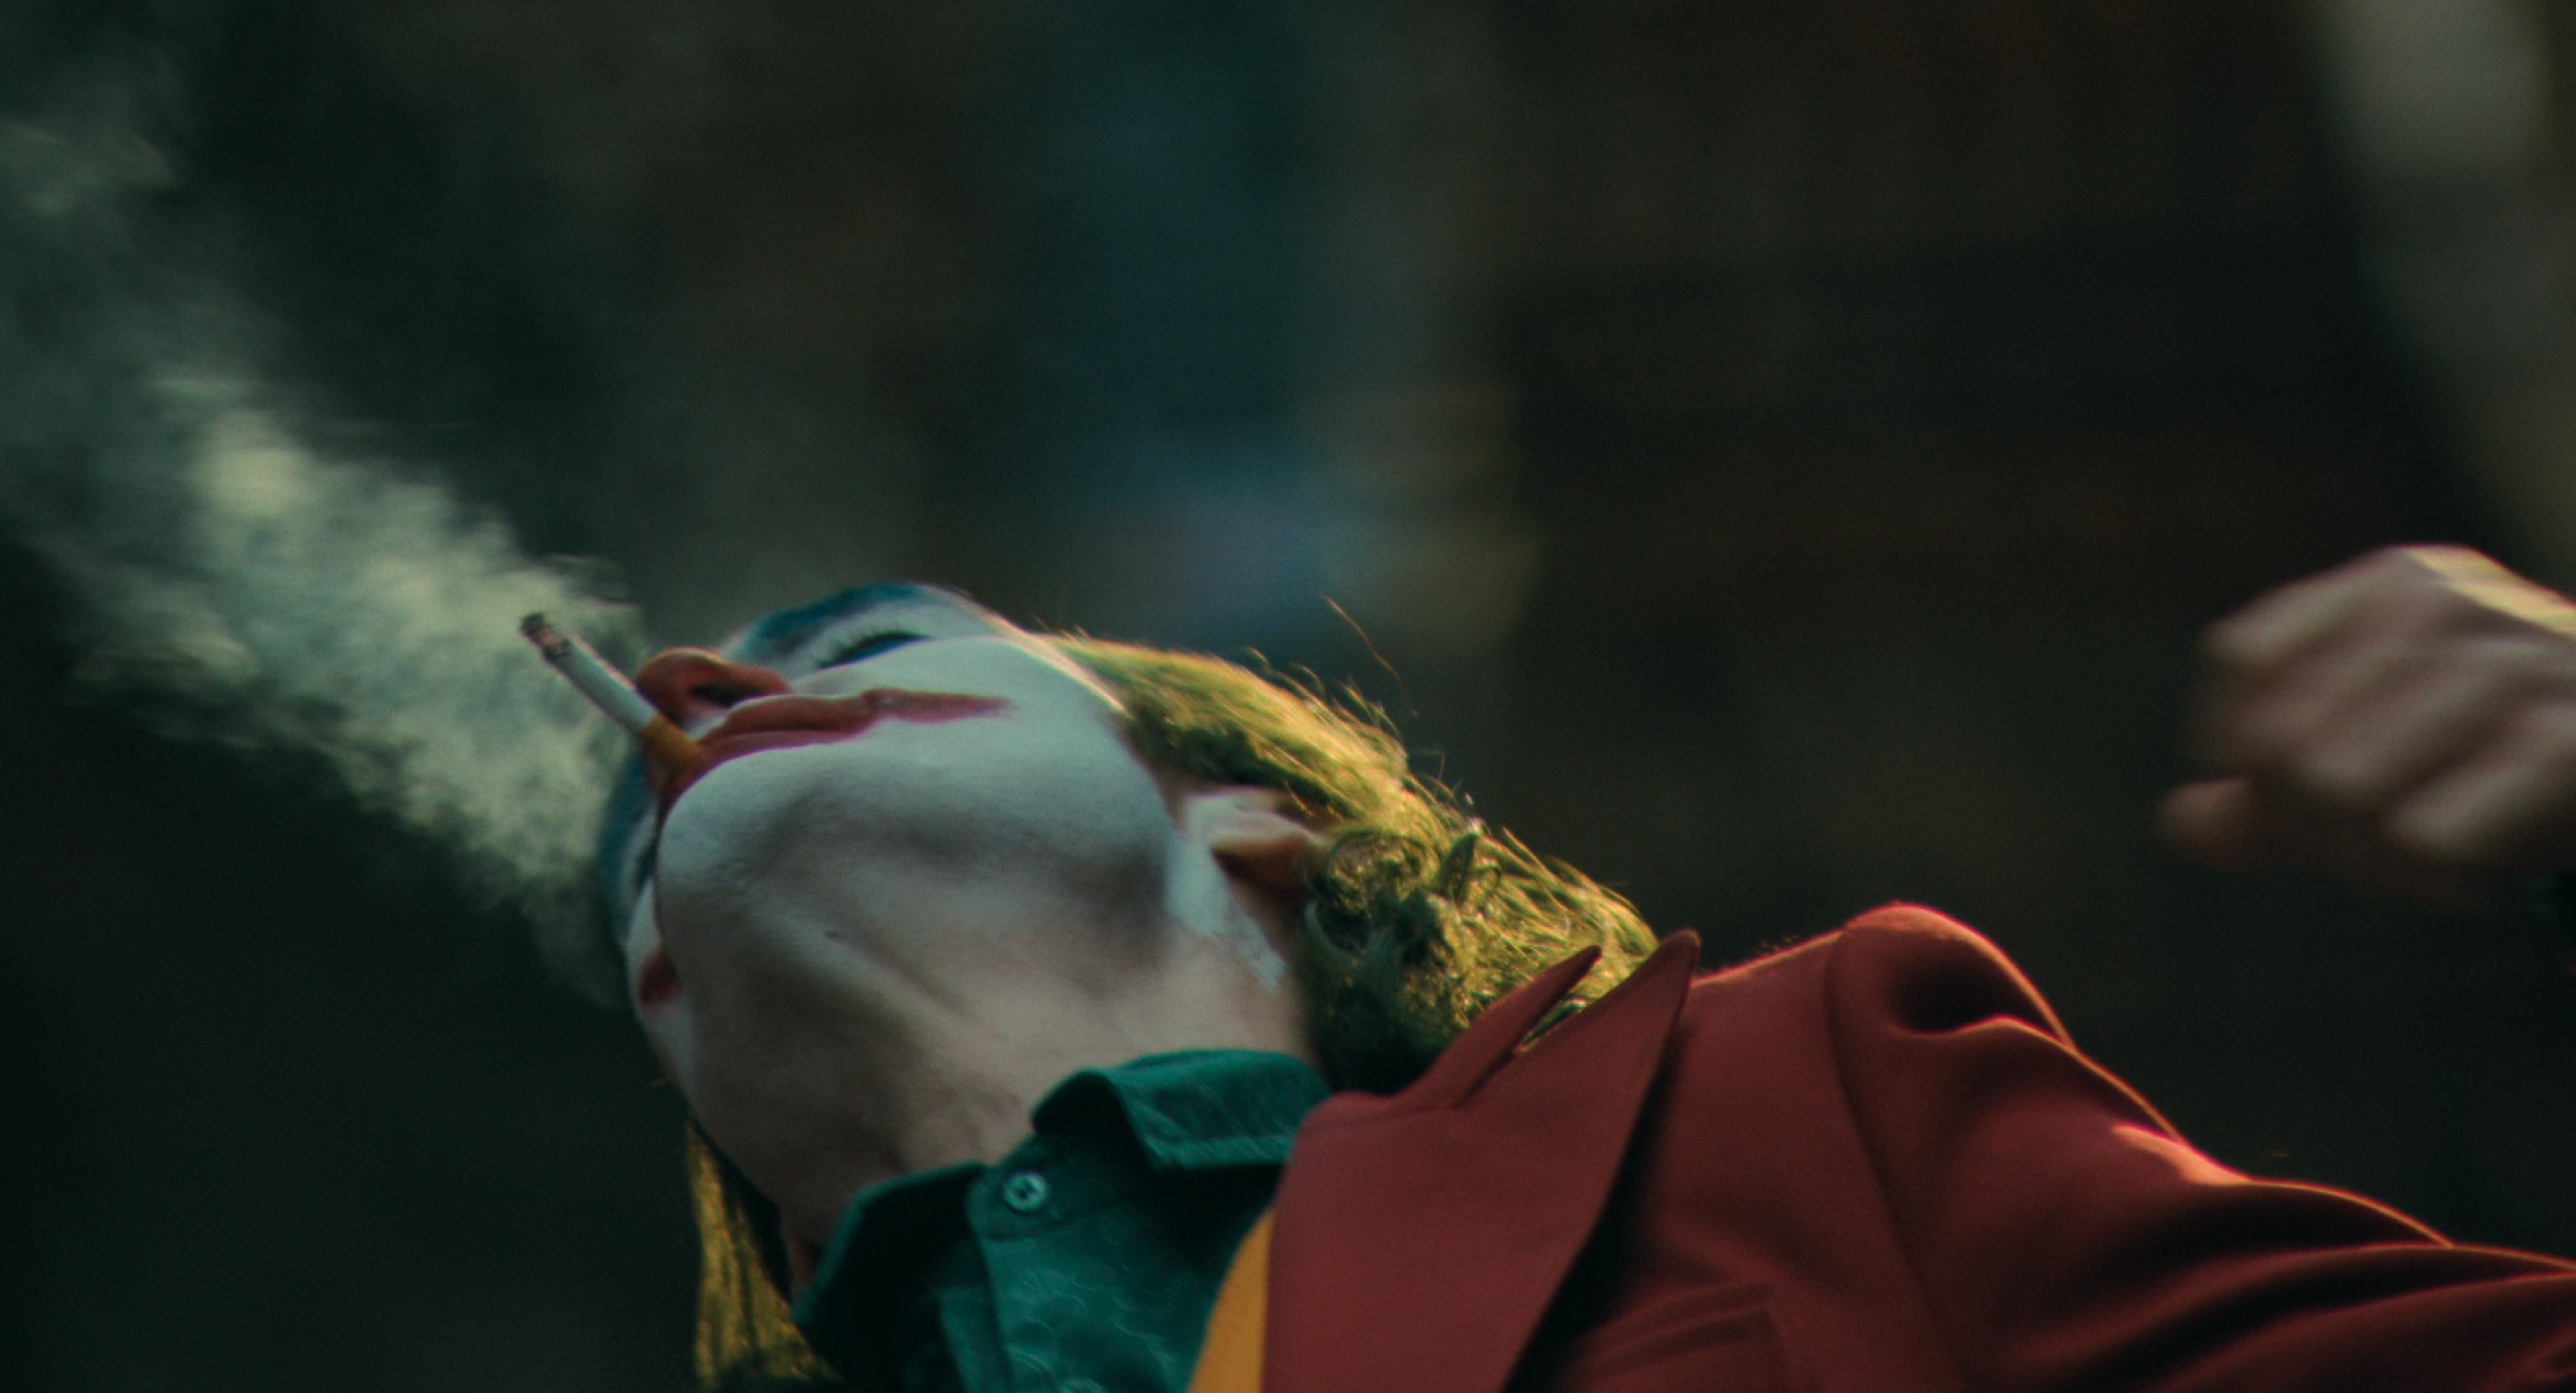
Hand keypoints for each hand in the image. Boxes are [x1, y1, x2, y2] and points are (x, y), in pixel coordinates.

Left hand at [2162, 545, 2575, 909]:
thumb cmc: (2500, 760)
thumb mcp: (2378, 757)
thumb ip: (2270, 791)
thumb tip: (2181, 825)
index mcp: (2394, 586)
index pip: (2242, 654)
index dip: (2236, 744)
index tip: (2269, 794)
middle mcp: (2452, 604)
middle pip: (2283, 741)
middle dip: (2308, 822)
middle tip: (2367, 851)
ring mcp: (2519, 663)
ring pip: (2338, 786)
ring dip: (2366, 858)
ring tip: (2417, 866)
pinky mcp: (2572, 739)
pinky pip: (2425, 834)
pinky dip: (2430, 878)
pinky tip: (2471, 881)